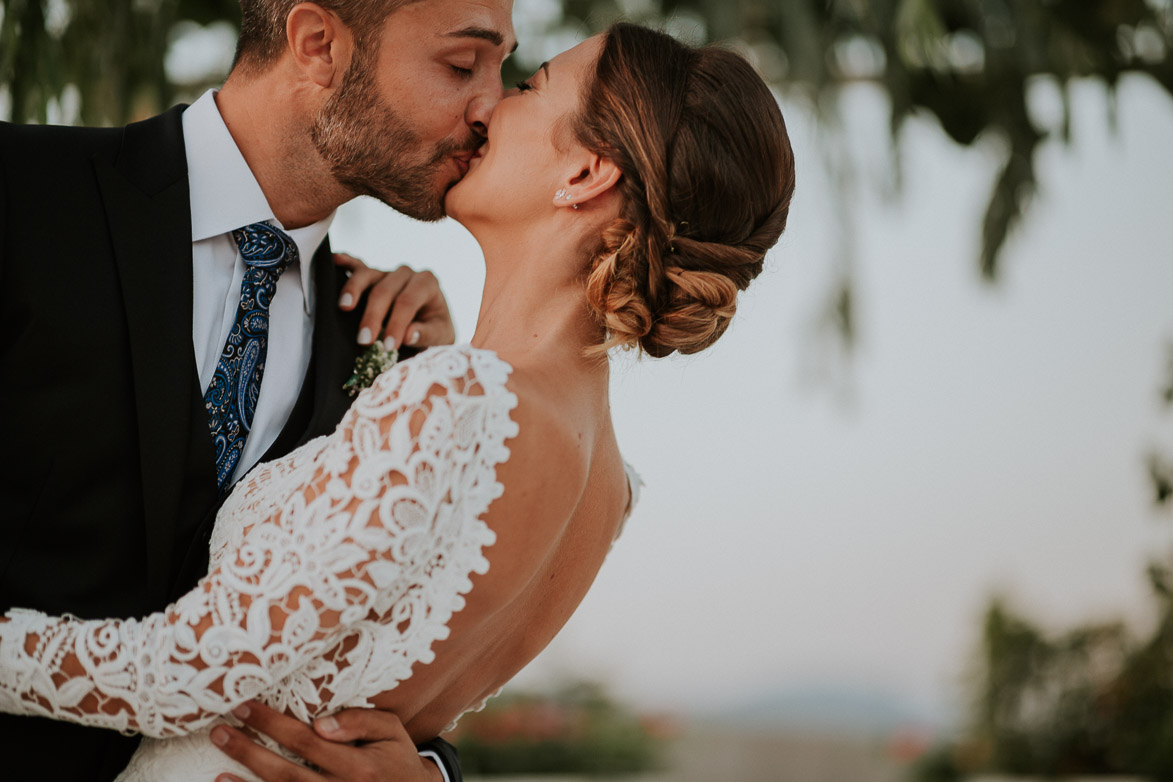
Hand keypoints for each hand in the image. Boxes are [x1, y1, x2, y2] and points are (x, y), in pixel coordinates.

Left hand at [210, 701, 442, 781]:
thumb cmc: (397, 758)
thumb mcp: (391, 731)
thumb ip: (360, 721)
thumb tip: (320, 723)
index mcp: (359, 766)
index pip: (306, 742)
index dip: (272, 725)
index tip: (245, 706)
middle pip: (286, 774)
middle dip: (249, 752)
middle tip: (219, 731)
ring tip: (218, 769)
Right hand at [334, 253, 455, 350]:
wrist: (430, 324)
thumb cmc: (434, 330)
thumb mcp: (440, 336)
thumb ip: (426, 334)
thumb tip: (408, 334)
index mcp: (427, 283)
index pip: (407, 302)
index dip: (396, 323)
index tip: (388, 346)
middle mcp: (407, 273)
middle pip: (384, 290)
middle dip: (373, 316)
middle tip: (364, 340)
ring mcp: (387, 273)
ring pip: (368, 276)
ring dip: (354, 290)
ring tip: (344, 307)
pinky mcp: (372, 276)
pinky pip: (358, 266)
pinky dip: (346, 263)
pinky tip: (335, 260)